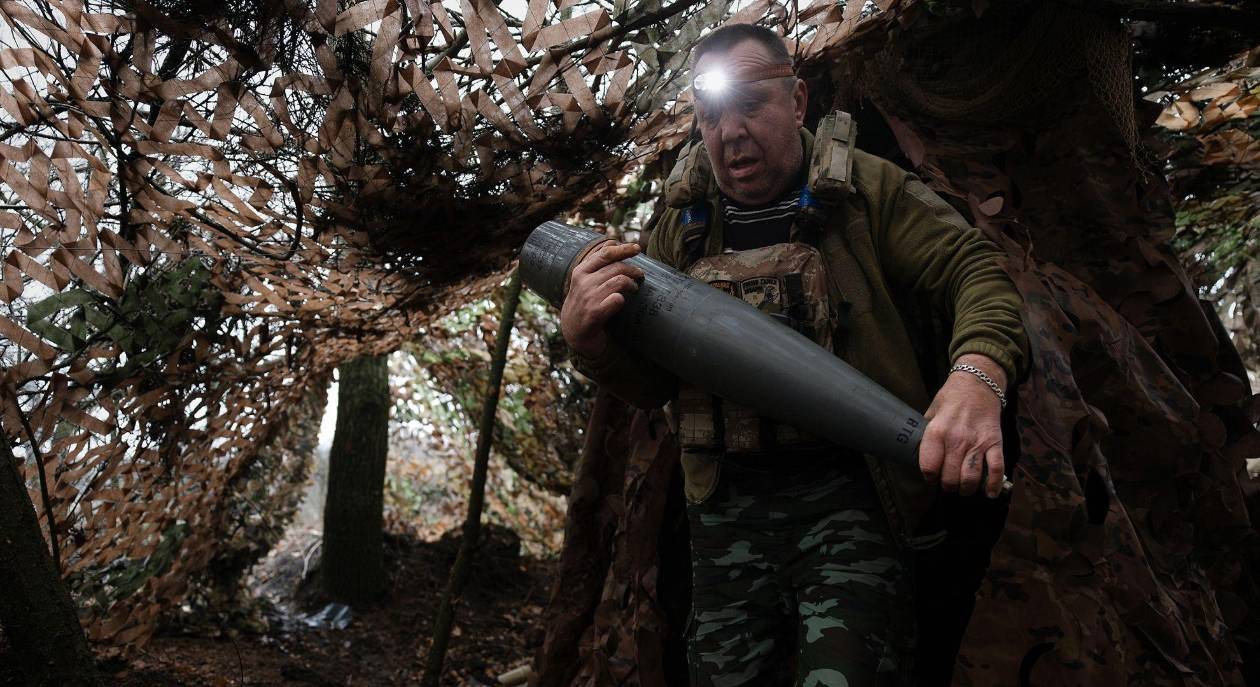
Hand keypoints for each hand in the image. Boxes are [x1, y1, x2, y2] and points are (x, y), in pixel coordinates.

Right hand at [560, 240, 644, 357]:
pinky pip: (617, 299)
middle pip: (616, 266)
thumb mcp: (584, 281)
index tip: (637, 248)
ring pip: (619, 281)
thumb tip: (614, 243)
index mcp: (581, 271)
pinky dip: (623, 299)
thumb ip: (596, 264)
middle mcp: (583, 282)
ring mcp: (589, 297)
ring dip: (631, 284)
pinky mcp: (595, 313)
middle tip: (640, 274)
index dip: (624, 248)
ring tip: (634, 288)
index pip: (605, 253)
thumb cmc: (584, 302)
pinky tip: (623, 301)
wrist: (574, 332)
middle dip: (633, 269)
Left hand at [918, 354, 1006, 497]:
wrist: (978, 383)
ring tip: (964, 488)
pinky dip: (993, 485)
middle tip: (949, 483)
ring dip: (966, 489)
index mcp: (936, 432)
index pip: (929, 467)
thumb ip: (927, 435)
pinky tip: (989, 493)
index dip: (929, 477)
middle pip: (950, 477)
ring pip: (970, 478)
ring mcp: (977, 443)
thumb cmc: (951, 398)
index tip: (932, 478)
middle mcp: (956, 440)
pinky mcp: (995, 443)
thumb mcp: (931, 413)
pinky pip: (996, 470)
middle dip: (948, 485)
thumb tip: (920, 456)